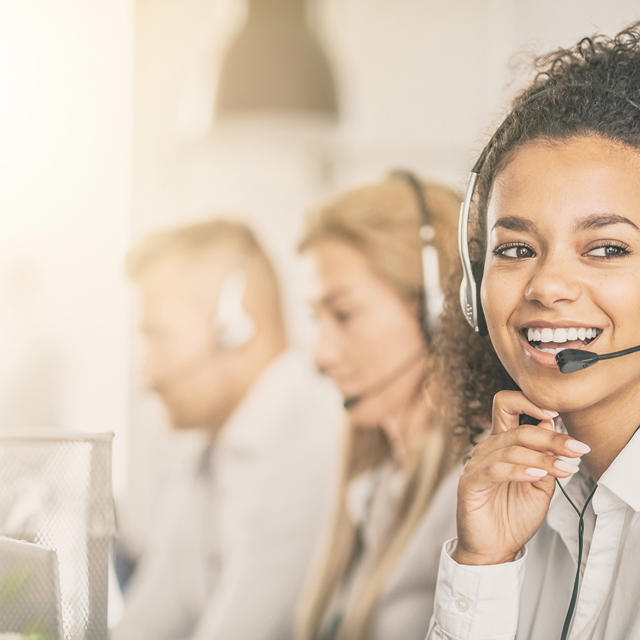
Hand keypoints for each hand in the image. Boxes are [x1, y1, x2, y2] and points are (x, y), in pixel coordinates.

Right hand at [454, 390, 589, 565]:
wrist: (496, 548)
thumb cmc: (514, 515)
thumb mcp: (541, 484)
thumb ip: (545, 458)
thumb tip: (552, 425)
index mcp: (503, 444)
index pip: (507, 406)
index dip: (528, 402)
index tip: (557, 412)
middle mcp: (487, 449)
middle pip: (518, 430)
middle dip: (551, 438)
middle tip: (576, 449)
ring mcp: (477, 465)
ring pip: (510, 449)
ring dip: (541, 458)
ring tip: (564, 469)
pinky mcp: (471, 483)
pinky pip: (495, 469)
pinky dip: (518, 470)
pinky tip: (536, 475)